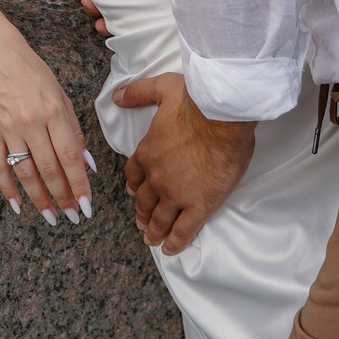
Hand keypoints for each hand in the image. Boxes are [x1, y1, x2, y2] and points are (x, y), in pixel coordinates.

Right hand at [0, 41, 97, 226]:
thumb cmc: (35, 74)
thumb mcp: (62, 96)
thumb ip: (74, 130)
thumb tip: (87, 163)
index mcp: (54, 112)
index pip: (70, 157)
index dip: (80, 184)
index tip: (87, 205)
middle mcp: (32, 122)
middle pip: (49, 169)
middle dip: (63, 197)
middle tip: (73, 216)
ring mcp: (9, 128)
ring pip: (25, 172)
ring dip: (39, 199)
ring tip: (51, 217)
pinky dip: (7, 188)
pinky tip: (17, 205)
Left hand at [112, 73, 253, 254]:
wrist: (221, 117)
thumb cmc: (195, 101)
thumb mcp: (160, 89)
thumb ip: (137, 93)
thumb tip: (117, 96)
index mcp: (148, 152)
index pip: (135, 174)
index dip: (135, 186)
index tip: (135, 193)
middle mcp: (157, 177)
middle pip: (146, 201)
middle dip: (143, 213)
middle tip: (142, 223)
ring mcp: (177, 193)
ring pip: (161, 218)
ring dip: (155, 230)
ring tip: (152, 239)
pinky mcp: (200, 205)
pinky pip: (184, 229)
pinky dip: (176, 241)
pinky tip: (171, 249)